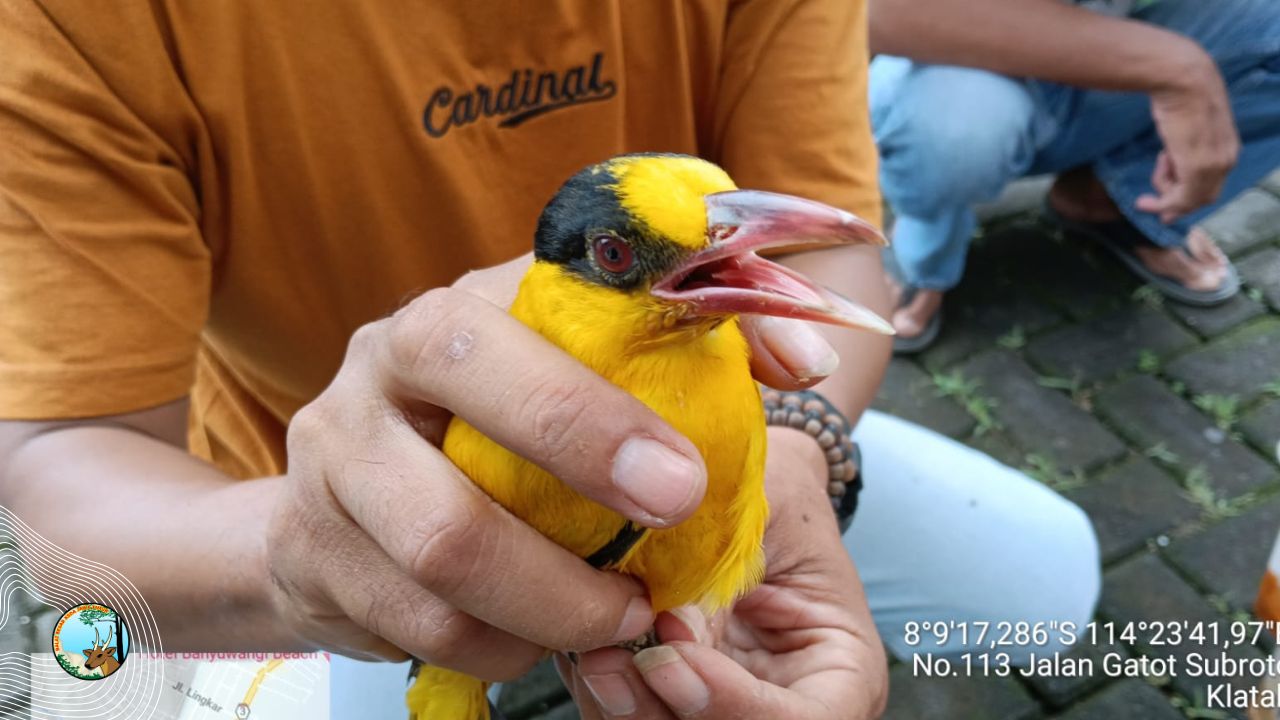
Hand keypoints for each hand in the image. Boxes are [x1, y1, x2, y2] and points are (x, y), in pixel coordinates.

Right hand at [265, 257, 842, 678]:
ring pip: (436, 599)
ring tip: (614, 618)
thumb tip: (803, 359)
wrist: (357, 456)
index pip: (489, 353)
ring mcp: (327, 489)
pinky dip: (502, 646)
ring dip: (546, 623)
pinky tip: (543, 630)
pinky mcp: (312, 563)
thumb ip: (695, 334)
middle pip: (448, 519)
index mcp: (434, 324)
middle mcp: (362, 398)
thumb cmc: (503, 392)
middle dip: (564, 575)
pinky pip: (420, 635)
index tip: (681, 486)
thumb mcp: (580, 342)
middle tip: (645, 599)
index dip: (585, 424)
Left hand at [561, 427, 887, 718]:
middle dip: (658, 709)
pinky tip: (581, 646)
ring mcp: (727, 706)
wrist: (758, 494)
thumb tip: (666, 618)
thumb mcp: (768, 516)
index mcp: (841, 673)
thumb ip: (727, 569)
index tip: (670, 654)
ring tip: (589, 651)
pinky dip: (602, 690)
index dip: (728, 702)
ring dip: (620, 705)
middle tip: (607, 662)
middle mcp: (788, 706)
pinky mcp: (675, 699)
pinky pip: (630, 715)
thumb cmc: (781, 496)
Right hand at [1137, 48, 1239, 223]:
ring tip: (1158, 160)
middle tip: (1144, 201)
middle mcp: (1226, 160)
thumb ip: (1186, 140)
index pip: (1211, 184)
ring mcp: (1214, 166)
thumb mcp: (1188, 121)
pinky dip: (1162, 203)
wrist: (1183, 79)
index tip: (1160, 198)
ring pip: (1189, 200)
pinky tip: (1150, 184)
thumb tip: (1171, 149)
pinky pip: (1180, 200)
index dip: (1187, 196)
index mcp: (1228, 148)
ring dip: (1164, 193)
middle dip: (1174, 202)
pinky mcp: (1197, 169)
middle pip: (1202, 198)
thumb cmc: (1181, 93)